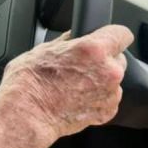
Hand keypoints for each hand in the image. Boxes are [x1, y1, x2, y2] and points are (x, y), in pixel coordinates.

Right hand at [0, 25, 133, 145]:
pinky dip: (96, 99)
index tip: (108, 38)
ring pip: (113, 80)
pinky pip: (108, 99)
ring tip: (74, 85)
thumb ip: (68, 41)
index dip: (113, 34)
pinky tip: (76, 99)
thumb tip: (75, 37)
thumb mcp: (44, 48)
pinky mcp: (106, 112)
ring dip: (100, 81)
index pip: (121, 33)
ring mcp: (110, 94)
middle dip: (103, 60)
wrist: (26, 114)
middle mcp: (108, 71)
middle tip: (80, 65)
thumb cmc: (29, 82)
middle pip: (118, 58)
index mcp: (94, 50)